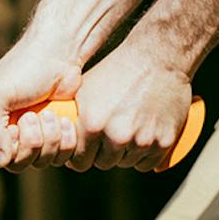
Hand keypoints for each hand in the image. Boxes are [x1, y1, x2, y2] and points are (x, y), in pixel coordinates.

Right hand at [0, 36, 82, 171]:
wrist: (61, 54)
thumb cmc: (25, 67)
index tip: (11, 131)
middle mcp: (5, 133)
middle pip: (13, 164)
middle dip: (28, 144)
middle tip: (31, 116)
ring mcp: (31, 136)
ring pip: (37, 162)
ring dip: (48, 140)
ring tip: (49, 114)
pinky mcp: (54, 137)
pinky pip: (58, 158)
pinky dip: (65, 142)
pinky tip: (64, 121)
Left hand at [66, 41, 193, 171]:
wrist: (157, 56)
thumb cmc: (116, 69)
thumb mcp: (83, 89)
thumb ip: (70, 114)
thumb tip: (53, 132)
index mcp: (93, 125)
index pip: (80, 160)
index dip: (79, 158)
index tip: (83, 153)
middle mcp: (117, 136)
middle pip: (104, 163)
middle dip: (102, 155)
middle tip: (105, 143)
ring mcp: (143, 140)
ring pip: (127, 163)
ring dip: (124, 156)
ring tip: (124, 138)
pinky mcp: (165, 141)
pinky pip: (149, 163)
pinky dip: (144, 157)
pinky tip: (140, 145)